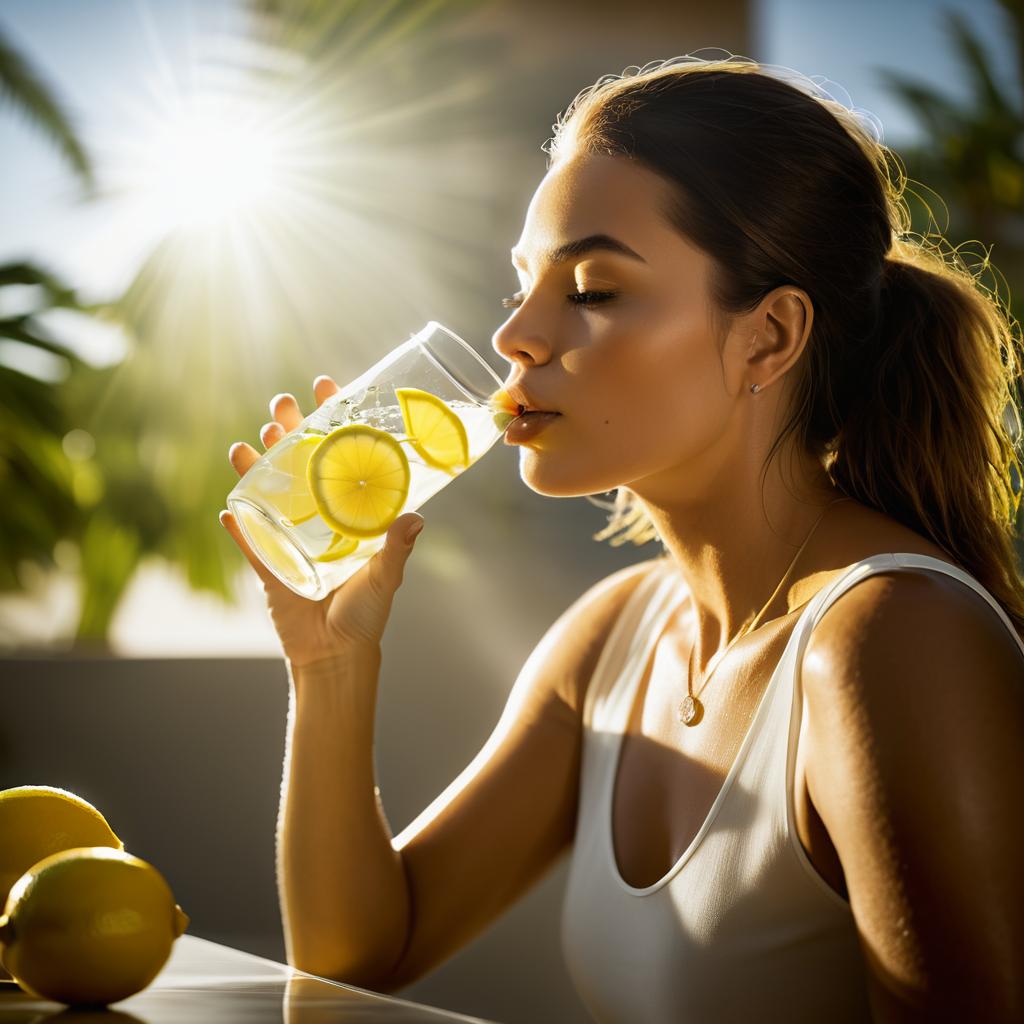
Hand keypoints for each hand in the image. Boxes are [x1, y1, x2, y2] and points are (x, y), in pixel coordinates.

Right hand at [219, 375, 423, 664]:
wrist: (335, 656)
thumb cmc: (366, 614)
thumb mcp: (385, 577)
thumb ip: (397, 549)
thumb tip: (415, 518)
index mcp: (347, 512)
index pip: (339, 454)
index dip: (332, 419)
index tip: (328, 385)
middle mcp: (317, 516)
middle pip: (299, 461)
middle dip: (288, 430)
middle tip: (282, 405)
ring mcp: (288, 537)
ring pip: (268, 490)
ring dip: (256, 466)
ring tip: (249, 443)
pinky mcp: (268, 565)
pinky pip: (248, 540)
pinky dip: (238, 525)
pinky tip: (229, 507)